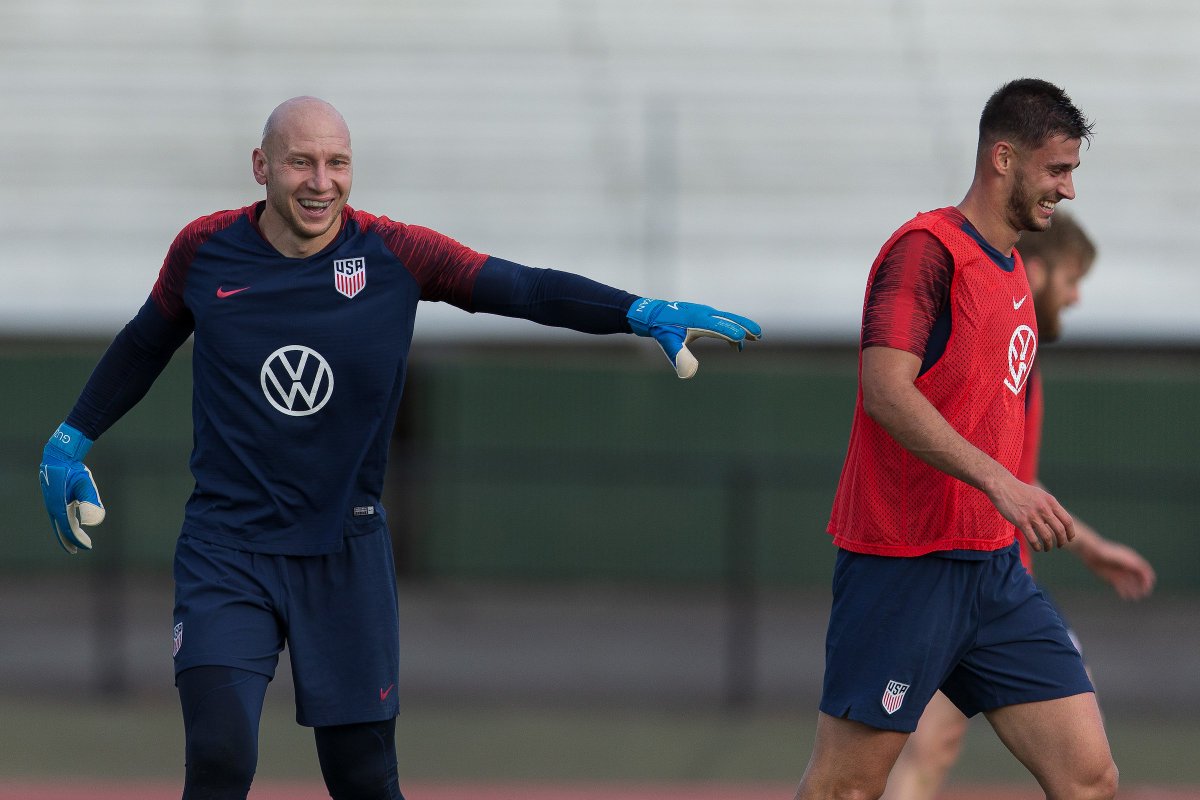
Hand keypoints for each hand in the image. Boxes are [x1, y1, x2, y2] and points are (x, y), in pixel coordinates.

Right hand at [39, 423, 104, 553]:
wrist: (60, 457)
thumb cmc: (73, 470)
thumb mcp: (85, 484)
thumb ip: (90, 501)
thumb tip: (92, 522)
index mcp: (59, 507)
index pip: (68, 529)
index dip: (77, 540)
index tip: (88, 546)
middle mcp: (54, 507)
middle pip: (61, 529)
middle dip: (69, 541)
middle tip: (77, 550)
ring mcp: (53, 503)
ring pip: (60, 523)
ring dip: (67, 532)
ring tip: (76, 540)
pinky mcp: (56, 498)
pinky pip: (61, 515)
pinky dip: (67, 522)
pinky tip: (75, 523)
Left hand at [627, 298, 761, 378]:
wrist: (652, 314)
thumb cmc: (661, 328)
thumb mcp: (668, 342)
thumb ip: (679, 356)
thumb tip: (689, 373)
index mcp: (698, 319)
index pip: (719, 326)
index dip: (731, 333)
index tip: (743, 340)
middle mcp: (705, 314)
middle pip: (729, 319)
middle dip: (744, 326)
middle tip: (759, 334)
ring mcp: (705, 313)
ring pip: (728, 319)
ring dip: (741, 327)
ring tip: (756, 337)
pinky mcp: (704, 315)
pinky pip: (722, 322)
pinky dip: (731, 330)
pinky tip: (735, 343)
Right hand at [988, 474, 1073, 551]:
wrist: (1002, 486)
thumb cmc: (1020, 491)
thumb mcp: (1040, 495)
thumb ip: (1049, 506)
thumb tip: (1056, 521)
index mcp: (1051, 502)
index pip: (1067, 520)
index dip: (1070, 532)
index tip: (1069, 539)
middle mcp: (1044, 509)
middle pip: (1060, 530)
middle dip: (1062, 541)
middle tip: (1060, 545)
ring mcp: (1032, 516)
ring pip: (1047, 537)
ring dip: (1049, 546)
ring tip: (1047, 548)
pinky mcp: (1021, 522)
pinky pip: (1033, 539)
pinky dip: (1037, 546)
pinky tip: (1037, 548)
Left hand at [1075, 536, 1156, 599]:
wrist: (1091, 552)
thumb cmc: (1108, 552)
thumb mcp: (1123, 558)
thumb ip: (1135, 564)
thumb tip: (1146, 572)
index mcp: (1133, 560)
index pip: (1145, 571)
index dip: (1148, 579)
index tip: (1148, 586)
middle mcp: (1127, 567)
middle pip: (1139, 579)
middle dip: (1142, 586)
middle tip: (1144, 594)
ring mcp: (1120, 573)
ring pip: (1130, 584)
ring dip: (1134, 591)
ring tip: (1135, 598)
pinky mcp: (1111, 577)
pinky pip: (1120, 587)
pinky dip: (1123, 592)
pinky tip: (1124, 597)